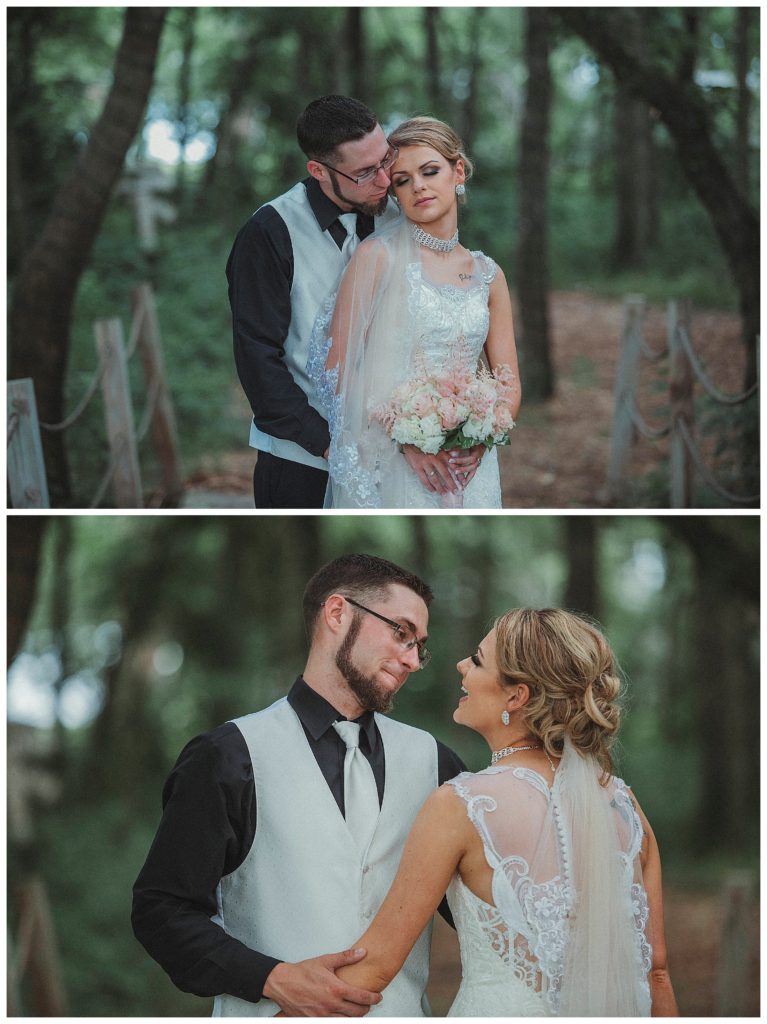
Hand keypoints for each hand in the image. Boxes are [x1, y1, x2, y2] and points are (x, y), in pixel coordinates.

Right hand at [264, 948, 381, 1016]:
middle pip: (357, 1013)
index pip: (362, 997)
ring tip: (357, 1009)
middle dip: (366, 1008)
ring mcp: (323, 1015)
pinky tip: (342, 1014)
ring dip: (354, 1016)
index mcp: (336, 989)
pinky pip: (333, 1023)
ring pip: (347, 1021)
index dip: (373, 998)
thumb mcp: (326, 961)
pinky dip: (341, 1020)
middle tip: (368, 1003)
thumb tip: (362, 952)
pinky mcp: (315, 1020)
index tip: (378, 997)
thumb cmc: (303, 972)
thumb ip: (346, 957)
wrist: (283, 983)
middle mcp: (331, 1005)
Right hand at [400, 445, 483, 493]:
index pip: (452, 465)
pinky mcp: (417, 467)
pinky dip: (429, 487)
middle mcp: (434, 458)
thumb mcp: (439, 446)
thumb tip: (459, 452)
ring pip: (434, 479)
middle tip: (455, 491)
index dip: (458, 474)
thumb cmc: (426, 445)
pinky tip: (433, 490)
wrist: (411, 442)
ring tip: (444, 493)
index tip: (463, 482)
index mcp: (441, 453)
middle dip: (451, 484)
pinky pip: (424, 480)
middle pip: (445, 474)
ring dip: (440, 487)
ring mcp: (425, 464)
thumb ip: (449, 450)